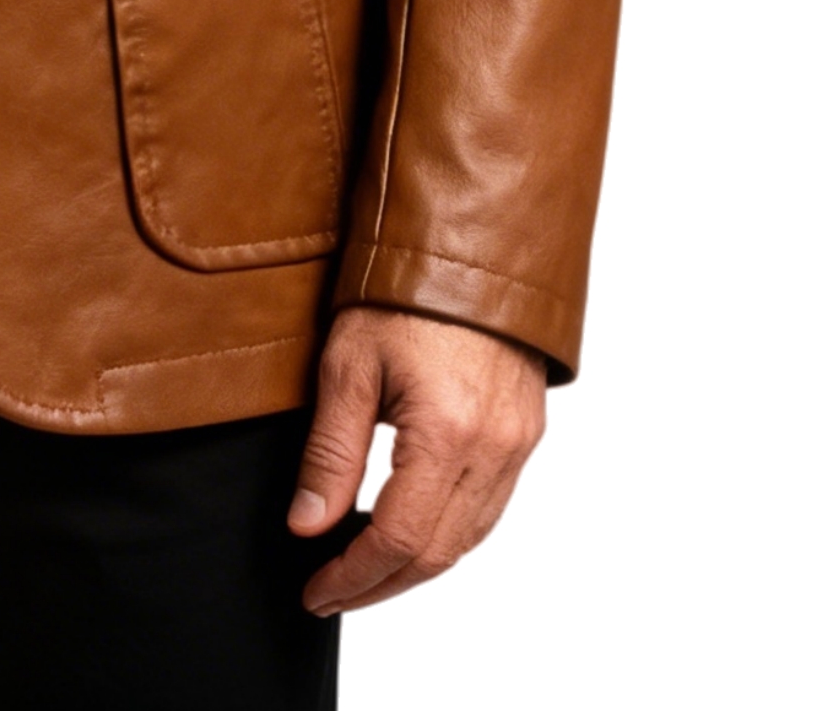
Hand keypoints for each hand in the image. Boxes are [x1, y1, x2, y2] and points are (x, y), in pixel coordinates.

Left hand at [287, 304, 546, 615]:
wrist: (470, 241)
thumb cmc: (403, 290)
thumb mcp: (348, 364)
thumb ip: (330, 453)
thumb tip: (307, 526)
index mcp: (447, 435)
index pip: (397, 539)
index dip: (353, 577)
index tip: (315, 592)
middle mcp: (494, 450)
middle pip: (437, 553)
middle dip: (380, 584)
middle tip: (332, 593)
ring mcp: (518, 444)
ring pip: (468, 538)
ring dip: (415, 566)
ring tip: (363, 572)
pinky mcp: (526, 432)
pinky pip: (489, 508)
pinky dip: (448, 533)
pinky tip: (412, 531)